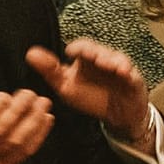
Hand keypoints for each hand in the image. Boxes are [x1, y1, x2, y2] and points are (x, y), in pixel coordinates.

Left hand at [26, 39, 152, 140]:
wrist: (116, 115)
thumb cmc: (91, 98)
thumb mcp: (66, 86)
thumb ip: (50, 70)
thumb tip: (30, 53)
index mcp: (84, 60)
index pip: (79, 48)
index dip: (77, 49)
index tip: (71, 53)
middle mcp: (102, 60)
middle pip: (98, 49)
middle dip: (94, 51)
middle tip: (90, 55)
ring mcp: (118, 68)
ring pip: (115, 58)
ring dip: (111, 59)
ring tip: (106, 64)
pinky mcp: (133, 79)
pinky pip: (131, 72)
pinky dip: (127, 71)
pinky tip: (122, 72)